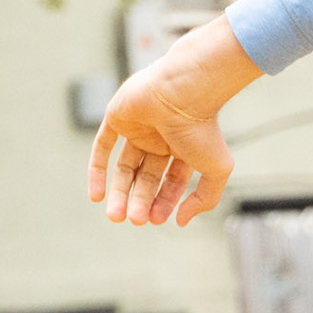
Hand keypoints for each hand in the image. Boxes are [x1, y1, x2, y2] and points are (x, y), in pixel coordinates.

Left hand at [88, 17, 260, 225]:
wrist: (183, 92)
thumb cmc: (203, 127)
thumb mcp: (216, 170)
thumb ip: (204, 199)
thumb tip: (184, 220)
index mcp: (185, 147)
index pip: (172, 180)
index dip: (164, 201)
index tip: (158, 220)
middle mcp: (161, 137)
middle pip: (147, 176)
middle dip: (140, 201)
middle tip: (135, 220)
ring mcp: (138, 127)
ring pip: (125, 166)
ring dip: (119, 193)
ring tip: (116, 216)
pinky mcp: (117, 118)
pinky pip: (102, 147)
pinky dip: (97, 171)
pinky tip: (96, 196)